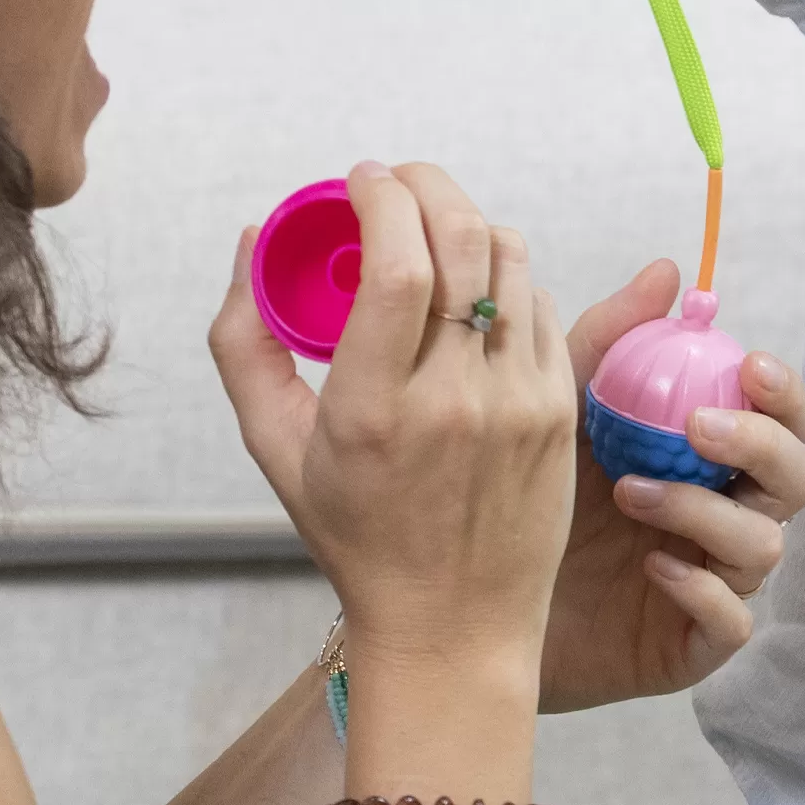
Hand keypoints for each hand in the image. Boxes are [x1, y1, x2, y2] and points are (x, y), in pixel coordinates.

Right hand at [210, 161, 578, 677]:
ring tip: (433, 233)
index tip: (360, 182)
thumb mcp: (274, 446)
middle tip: (397, 183)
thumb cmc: (356, 532)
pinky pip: (540, 302)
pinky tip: (473, 293)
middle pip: (461, 241)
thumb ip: (245, 339)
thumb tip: (255, 237)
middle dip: (425, 185)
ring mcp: (519, 401)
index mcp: (373, 409)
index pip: (394, 266)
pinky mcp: (560, 407)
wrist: (453, 623)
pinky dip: (505, 277)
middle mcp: (454, 400)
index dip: (380, 199)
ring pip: (510, 257)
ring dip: (467, 224)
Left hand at [538, 260, 804, 713]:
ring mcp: (715, 579)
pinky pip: (733, 621)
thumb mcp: (562, 402)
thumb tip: (670, 270)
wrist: (470, 590)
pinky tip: (651, 566)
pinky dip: (702, 589)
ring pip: (765, 545)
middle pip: (798, 478)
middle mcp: (726, 511)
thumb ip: (615, 339)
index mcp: (708, 453)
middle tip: (696, 427)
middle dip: (762, 445)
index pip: (781, 417)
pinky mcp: (692, 644)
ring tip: (629, 490)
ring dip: (706, 510)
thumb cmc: (531, 487)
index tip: (749, 367)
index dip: (783, 393)